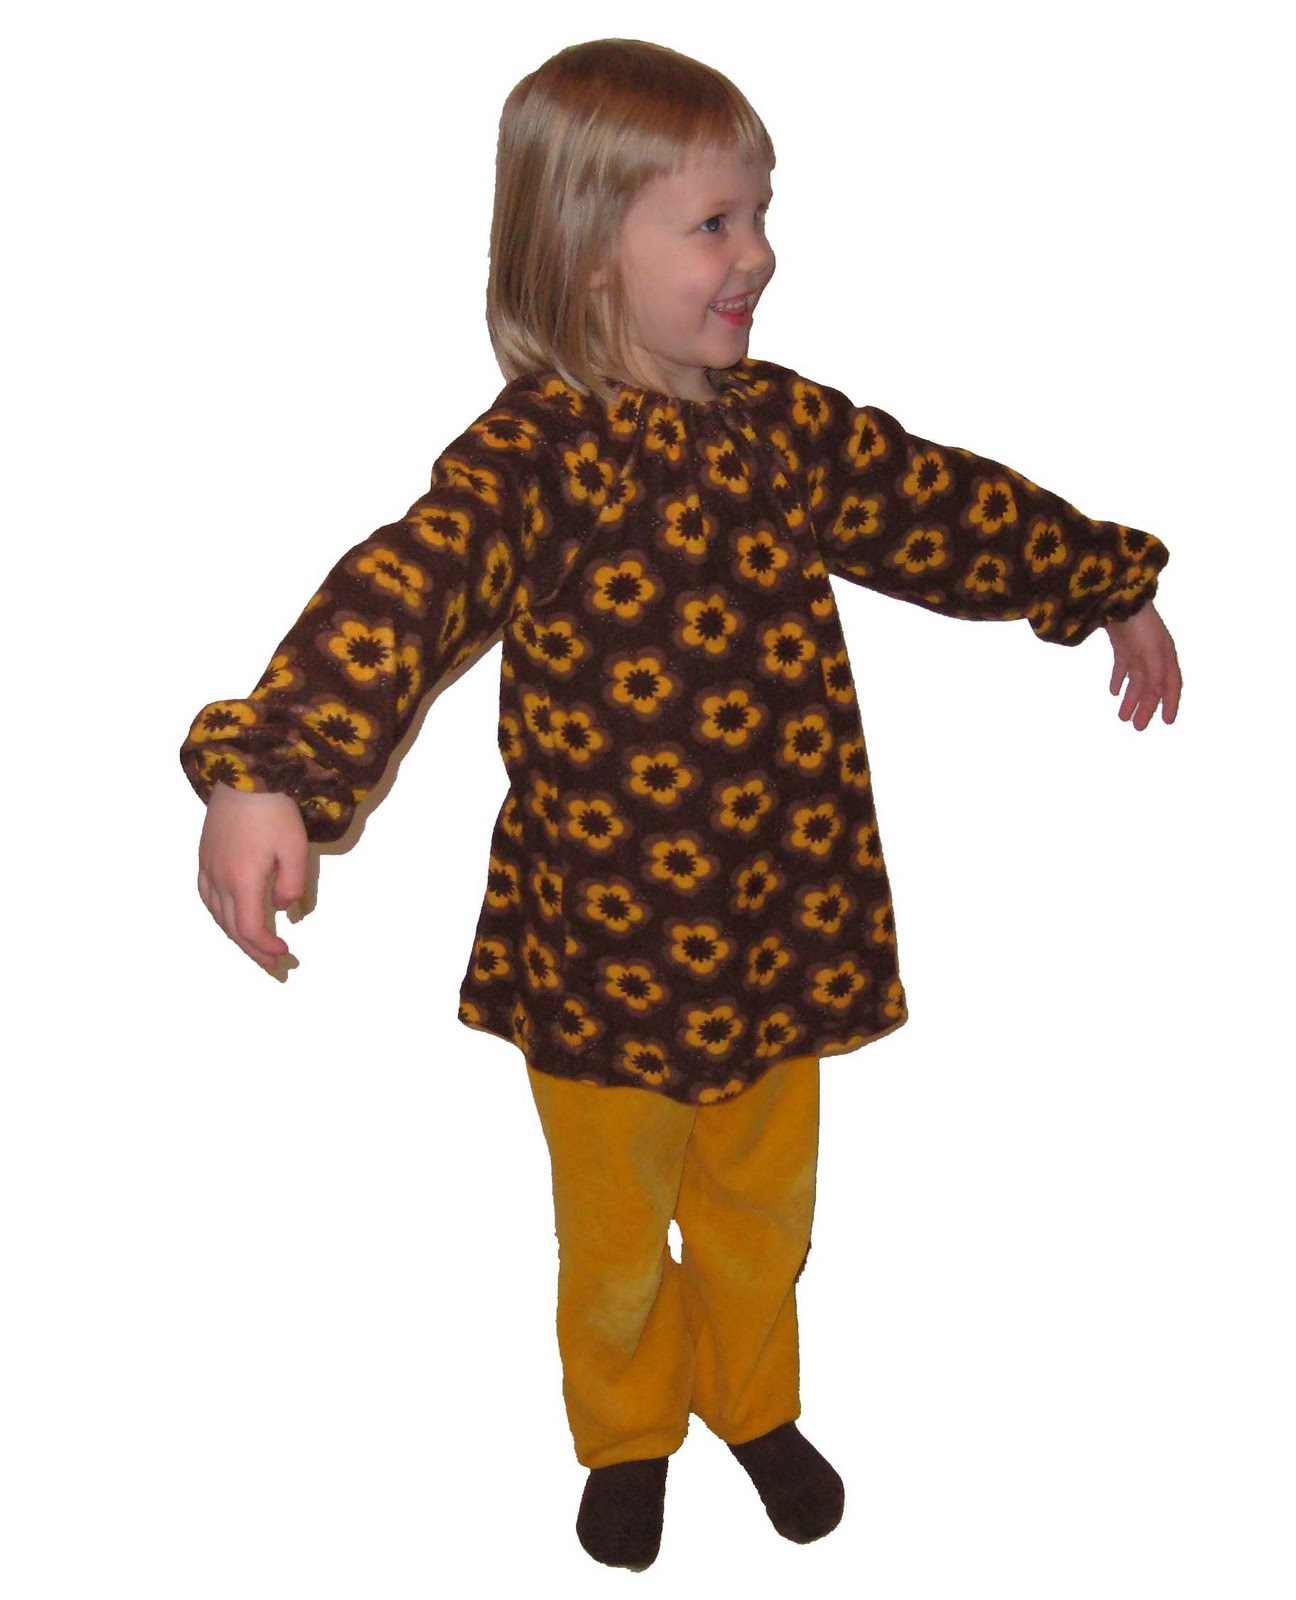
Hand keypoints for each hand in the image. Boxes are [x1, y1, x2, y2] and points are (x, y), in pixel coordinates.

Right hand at [197, 783, 308, 971]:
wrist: (244, 774)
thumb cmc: (273, 810)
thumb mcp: (294, 848)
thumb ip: (292, 883)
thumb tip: (282, 907)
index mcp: (242, 880)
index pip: (249, 928)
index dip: (266, 946)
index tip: (285, 952)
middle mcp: (219, 879)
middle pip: (231, 928)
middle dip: (252, 951)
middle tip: (273, 966)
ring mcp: (208, 867)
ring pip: (216, 915)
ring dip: (234, 936)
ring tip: (253, 948)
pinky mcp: (204, 856)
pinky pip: (206, 896)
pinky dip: (218, 915)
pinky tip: (228, 917)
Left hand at [1103, 601, 1181, 729]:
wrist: (1118, 599)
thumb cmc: (1140, 624)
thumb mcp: (1152, 650)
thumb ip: (1156, 673)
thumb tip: (1158, 695)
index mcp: (1166, 657)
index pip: (1171, 685)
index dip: (1171, 704)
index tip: (1168, 722)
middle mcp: (1155, 656)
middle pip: (1152, 687)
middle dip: (1146, 707)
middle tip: (1138, 727)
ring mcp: (1138, 651)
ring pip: (1136, 681)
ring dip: (1131, 699)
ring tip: (1122, 716)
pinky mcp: (1122, 646)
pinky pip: (1122, 668)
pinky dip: (1118, 680)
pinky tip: (1113, 692)